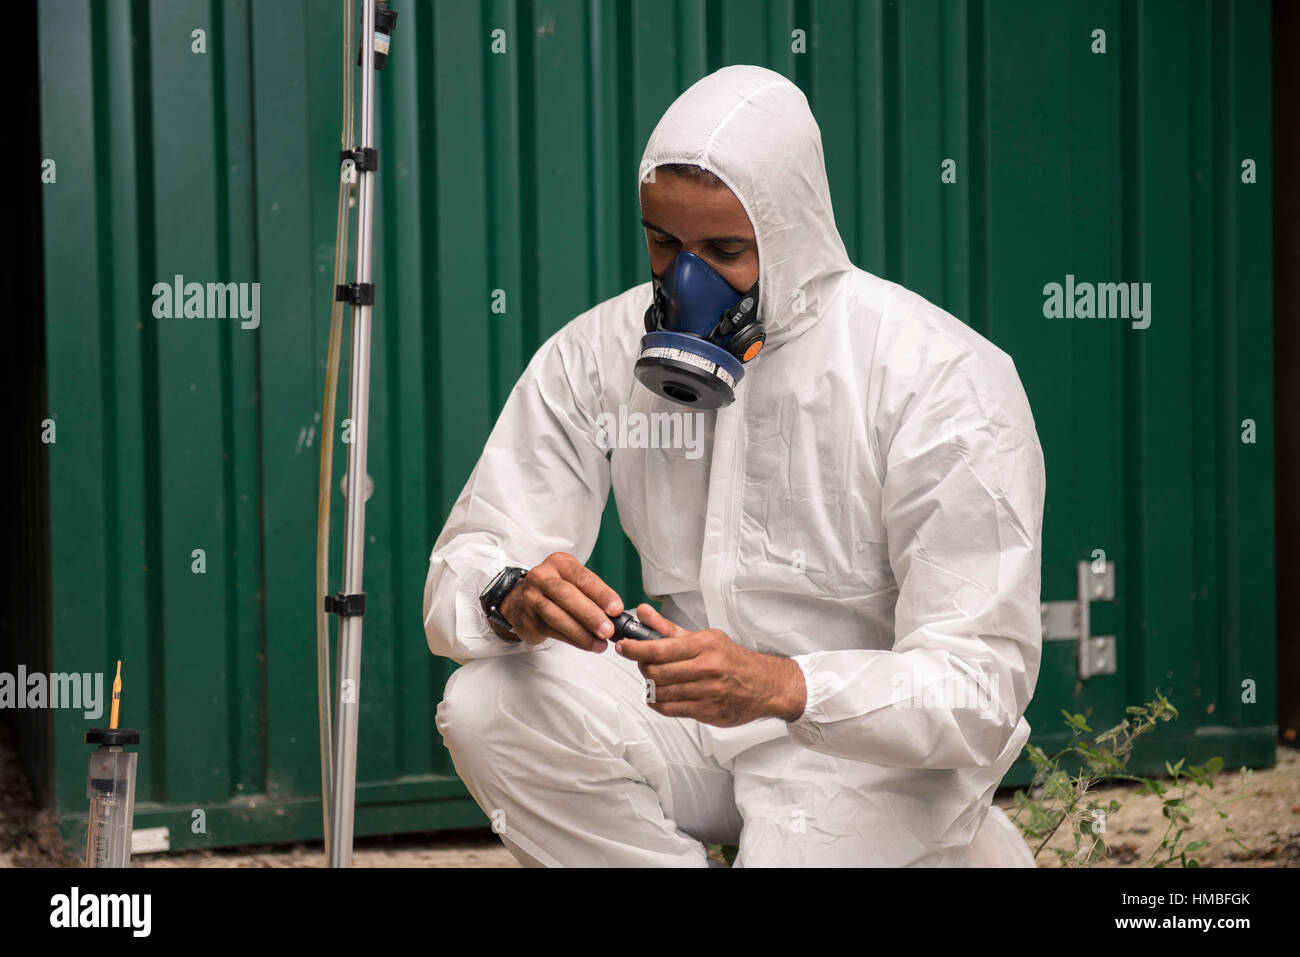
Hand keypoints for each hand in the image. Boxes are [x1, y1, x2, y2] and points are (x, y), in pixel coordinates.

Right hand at [500, 552, 623, 651]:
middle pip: (567, 596)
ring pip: (557, 616)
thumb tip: (615, 615)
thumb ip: (591, 595)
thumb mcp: (572, 582)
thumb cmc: (554, 590)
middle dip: (590, 615)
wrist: (519, 601)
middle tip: (608, 630)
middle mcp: (542, 577)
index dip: (601, 594)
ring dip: (582, 633)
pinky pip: (552, 631)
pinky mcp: (527, 619)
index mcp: (559, 563)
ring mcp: (531, 598)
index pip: (582, 578)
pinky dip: (572, 640)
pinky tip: (586, 645)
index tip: (616, 609)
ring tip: (599, 643)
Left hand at [615, 604, 806, 726]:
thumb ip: (669, 628)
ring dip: (650, 686)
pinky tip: (658, 696)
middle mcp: (707, 668)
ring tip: (652, 679)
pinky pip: (672, 709)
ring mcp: (707, 691)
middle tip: (641, 664)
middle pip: (657, 671)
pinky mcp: (708, 711)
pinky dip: (658, 703)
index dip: (635, 649)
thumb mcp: (704, 638)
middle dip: (642, 668)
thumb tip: (643, 613)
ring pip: (662, 692)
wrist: (765, 684)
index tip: (622, 647)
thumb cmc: (732, 659)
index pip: (659, 648)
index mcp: (704, 645)